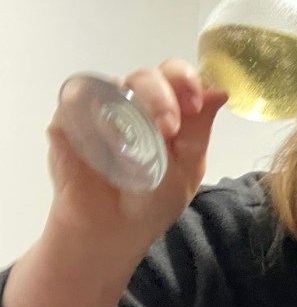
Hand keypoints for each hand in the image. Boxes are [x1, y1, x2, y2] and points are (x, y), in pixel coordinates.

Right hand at [2, 61, 225, 306]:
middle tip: (169, 128)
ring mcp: (98, 108)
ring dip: (129, 110)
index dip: (187, 82)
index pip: (176, 76)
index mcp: (166, 108)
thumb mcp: (186, 167)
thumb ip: (199, 129)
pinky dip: (93, 120)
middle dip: (162, 97)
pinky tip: (105, 145)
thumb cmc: (152, 200)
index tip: (196, 103)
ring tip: (137, 146)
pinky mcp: (66, 120)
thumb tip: (220, 91)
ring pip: (111, 84)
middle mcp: (132, 101)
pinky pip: (76, 104)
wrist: (111, 231)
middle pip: (146, 76)